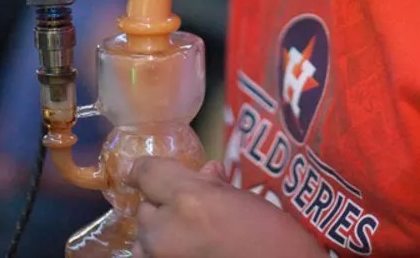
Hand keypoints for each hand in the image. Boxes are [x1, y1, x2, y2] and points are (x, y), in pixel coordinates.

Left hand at [129, 158, 323, 257]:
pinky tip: (191, 251)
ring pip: (146, 239)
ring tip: (191, 236)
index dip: (146, 170)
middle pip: (145, 209)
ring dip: (161, 234)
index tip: (144, 171)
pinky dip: (165, 253)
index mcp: (189, 200)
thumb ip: (215, 184)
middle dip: (163, 206)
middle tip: (190, 210)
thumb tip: (204, 171)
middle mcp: (166, 230)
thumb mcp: (246, 200)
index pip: (147, 173)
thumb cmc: (275, 239)